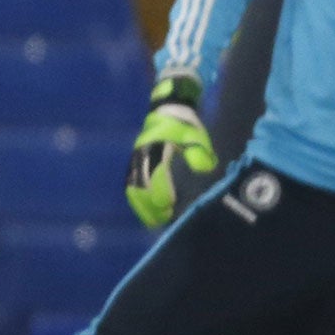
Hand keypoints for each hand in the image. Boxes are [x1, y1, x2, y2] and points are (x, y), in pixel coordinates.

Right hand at [125, 75, 217, 227]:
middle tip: (165, 217)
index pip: (155, 172)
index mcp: (156, 147)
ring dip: (142, 206)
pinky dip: (136, 202)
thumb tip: (204, 169)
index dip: (161, 189)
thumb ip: (199, 152)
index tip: (169, 204)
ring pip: (133, 188)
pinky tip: (146, 214)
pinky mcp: (133, 165)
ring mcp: (135, 161)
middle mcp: (142, 156)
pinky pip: (130, 186)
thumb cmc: (185, 126)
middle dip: (151, 204)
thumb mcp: (196, 135)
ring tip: (155, 221)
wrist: (166, 112)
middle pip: (141, 184)